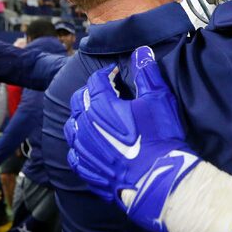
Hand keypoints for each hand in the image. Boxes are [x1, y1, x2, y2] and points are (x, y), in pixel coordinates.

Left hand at [64, 46, 199, 231]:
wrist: (157, 179)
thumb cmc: (159, 137)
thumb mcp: (158, 99)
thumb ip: (147, 73)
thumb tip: (141, 52)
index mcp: (101, 105)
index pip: (96, 81)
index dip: (106, 74)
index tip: (115, 73)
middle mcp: (85, 126)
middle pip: (78, 102)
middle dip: (90, 92)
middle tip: (103, 91)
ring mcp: (83, 151)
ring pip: (71, 128)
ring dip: (80, 118)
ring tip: (91, 116)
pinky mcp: (87, 171)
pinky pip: (74, 154)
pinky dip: (79, 145)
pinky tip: (88, 145)